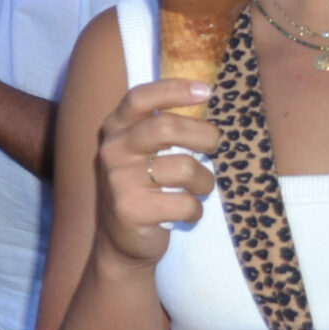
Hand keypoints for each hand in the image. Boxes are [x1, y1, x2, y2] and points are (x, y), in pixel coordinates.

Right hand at [94, 78, 217, 267]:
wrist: (120, 240)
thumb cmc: (143, 186)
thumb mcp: (142, 151)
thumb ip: (163, 126)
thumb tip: (204, 96)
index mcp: (116, 129)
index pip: (141, 98)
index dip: (174, 90)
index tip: (206, 91)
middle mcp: (113, 150)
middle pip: (166, 128)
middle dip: (203, 135)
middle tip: (215, 144)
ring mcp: (120, 180)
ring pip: (185, 168)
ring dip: (205, 181)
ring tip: (198, 188)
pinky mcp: (132, 209)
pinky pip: (186, 203)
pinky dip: (196, 211)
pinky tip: (185, 213)